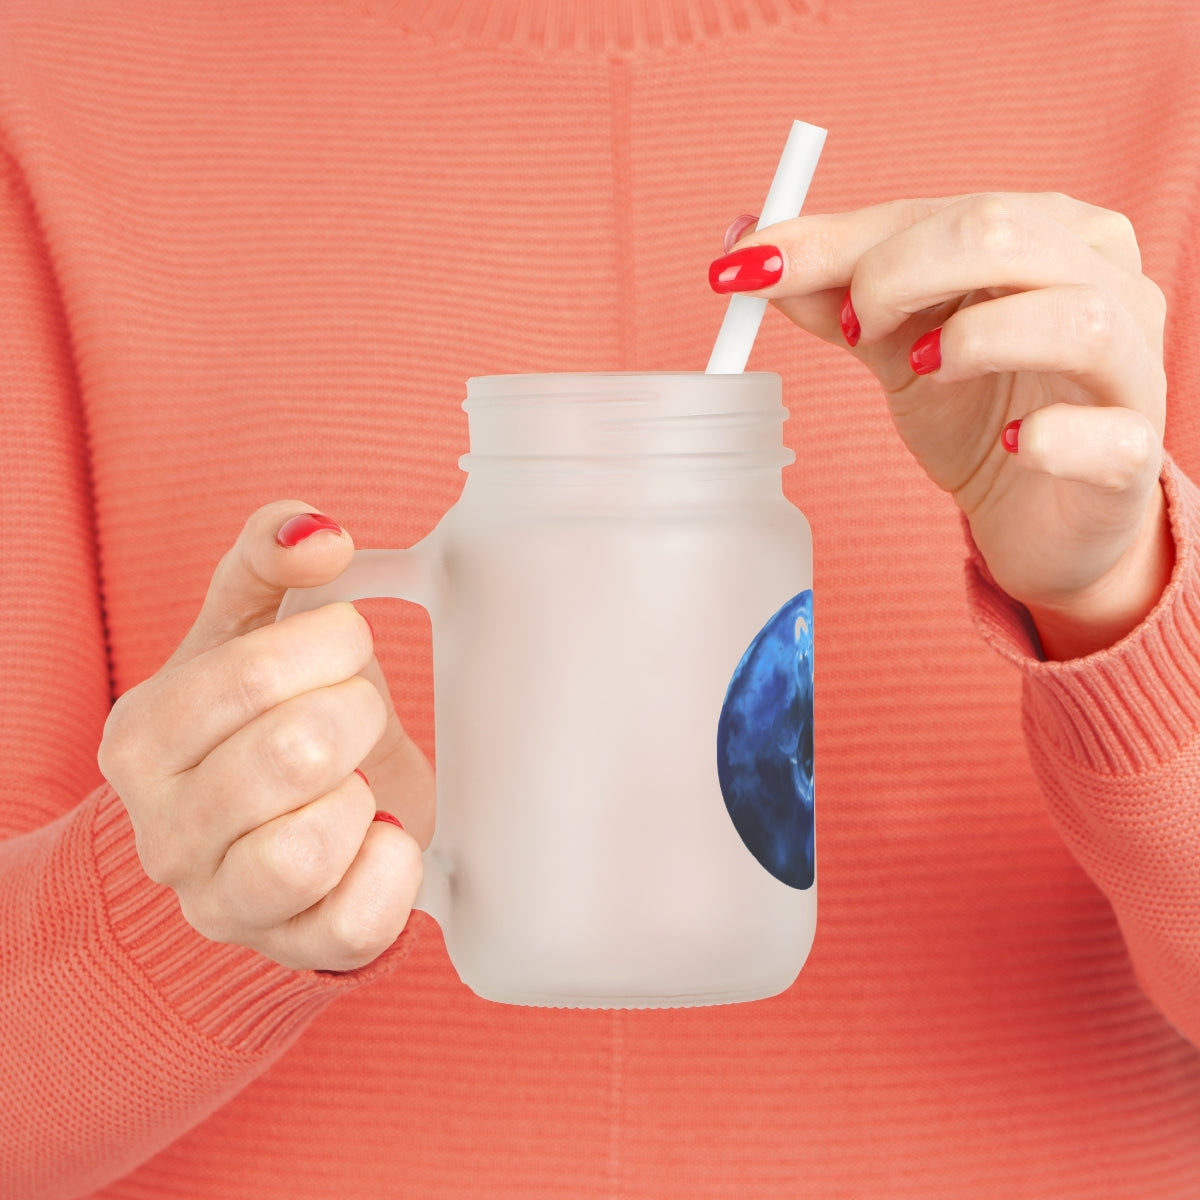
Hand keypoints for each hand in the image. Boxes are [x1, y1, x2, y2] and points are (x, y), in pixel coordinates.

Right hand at [97, 501, 433, 971]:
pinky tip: (381, 833)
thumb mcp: (249, 626)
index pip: (251, 675)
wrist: (270, 824)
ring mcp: (222, 902)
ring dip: (362, 796)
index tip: (345, 643)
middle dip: (356, 714)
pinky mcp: (292, 949)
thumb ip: (268, 558)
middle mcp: (164, 831)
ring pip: (308, 849)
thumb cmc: (261, 717)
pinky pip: (356, 922)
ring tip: (356, 779)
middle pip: (294, 754)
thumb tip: (317, 531)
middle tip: (356, 713)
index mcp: (143, 737)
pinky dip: (393, 867)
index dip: (330, 645)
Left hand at [711, 193, 1172, 658]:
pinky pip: (1107, 434)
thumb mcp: (896, 346)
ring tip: (922, 371)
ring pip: (1074, 317)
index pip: (938, 211)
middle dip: (897, 274)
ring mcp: (1132, 366)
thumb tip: (748, 249)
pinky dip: (1050, 437)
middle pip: (1003, 234)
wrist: (1039, 514)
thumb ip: (834, 295)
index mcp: (1047, 234)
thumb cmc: (978, 412)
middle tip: (852, 329)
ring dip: (974, 340)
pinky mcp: (1134, 454)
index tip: (749, 269)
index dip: (837, 240)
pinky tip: (1013, 446)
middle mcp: (1105, 280)